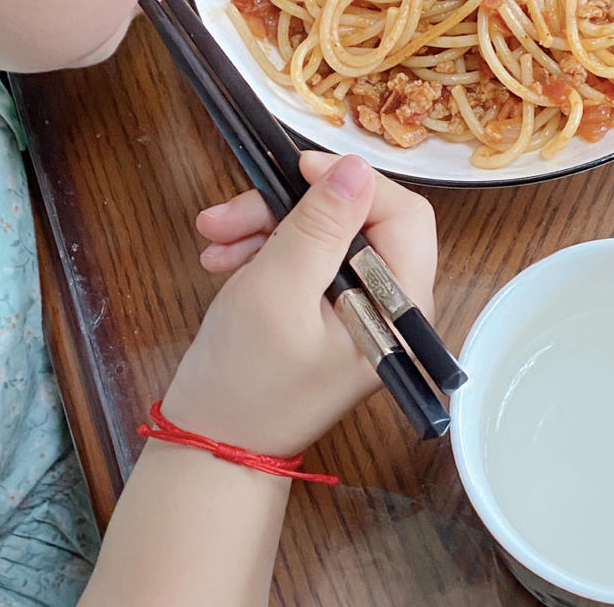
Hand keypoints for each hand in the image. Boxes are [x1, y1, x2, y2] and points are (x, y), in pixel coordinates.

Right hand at [160, 152, 436, 456]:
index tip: (296, 168)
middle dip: (292, 206)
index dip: (352, 182)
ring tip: (213, 240)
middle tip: (227, 214)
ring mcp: (361, 308)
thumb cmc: (244, 380)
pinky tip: (223, 260)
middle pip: (360, 220)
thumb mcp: (277, 289)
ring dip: (268, 226)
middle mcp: (392, 305)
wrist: (210, 447)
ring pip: (327, 234)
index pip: (404, 214)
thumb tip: (356, 167)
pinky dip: (266, 249)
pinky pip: (309, 258)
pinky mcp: (330, 310)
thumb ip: (320, 226)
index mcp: (400, 306)